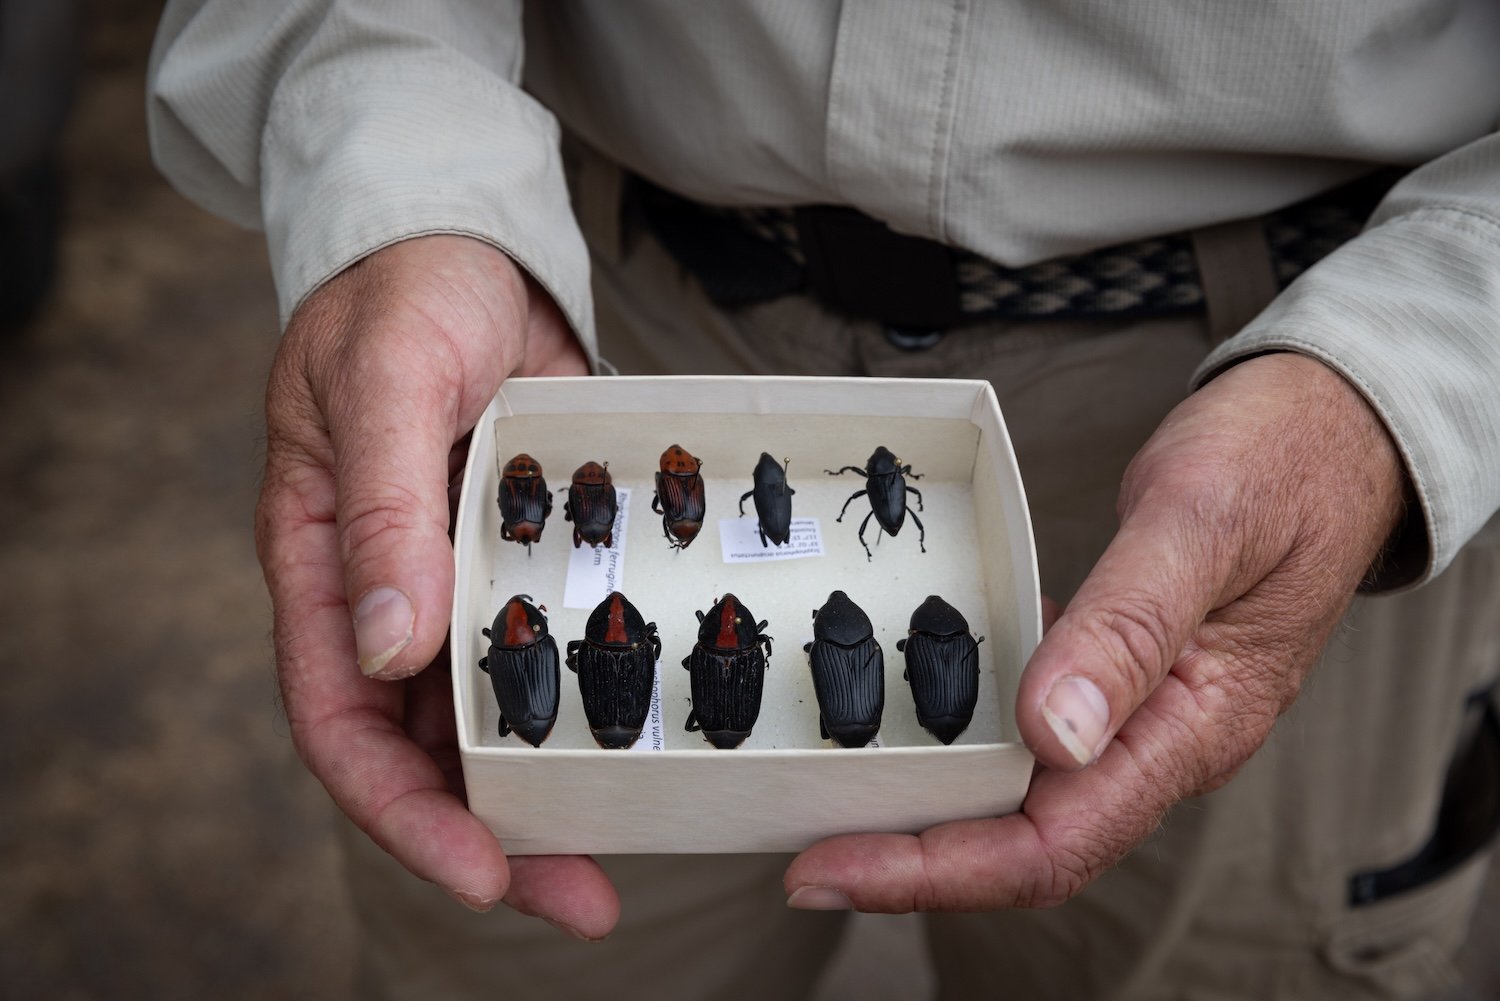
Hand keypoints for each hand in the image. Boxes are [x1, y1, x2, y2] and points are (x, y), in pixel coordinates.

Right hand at [256, 235, 616, 937]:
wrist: (467, 249)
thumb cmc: (401, 298)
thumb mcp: (386, 384)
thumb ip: (382, 507)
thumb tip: (391, 646)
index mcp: (325, 570)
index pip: (342, 728)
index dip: (404, 816)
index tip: (483, 874)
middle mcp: (393, 596)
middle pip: (427, 751)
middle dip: (497, 834)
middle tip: (584, 898)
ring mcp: (466, 583)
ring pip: (497, 716)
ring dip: (554, 783)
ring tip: (627, 843)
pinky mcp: (533, 561)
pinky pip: (559, 645)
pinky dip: (597, 694)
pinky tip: (654, 731)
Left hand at [784, 352, 1406, 910]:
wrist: (1332, 427)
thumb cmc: (1280, 465)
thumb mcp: (1200, 526)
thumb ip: (1128, 627)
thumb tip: (1052, 733)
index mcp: (1192, 726)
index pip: (1053, 842)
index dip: (938, 870)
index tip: (837, 868)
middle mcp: (1160, 735)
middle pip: (1024, 836)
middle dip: (913, 856)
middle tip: (806, 848)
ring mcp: (1138, 706)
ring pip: (1023, 790)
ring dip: (931, 805)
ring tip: (836, 799)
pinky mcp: (1115, 669)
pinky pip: (1031, 726)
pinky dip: (963, 733)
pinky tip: (907, 714)